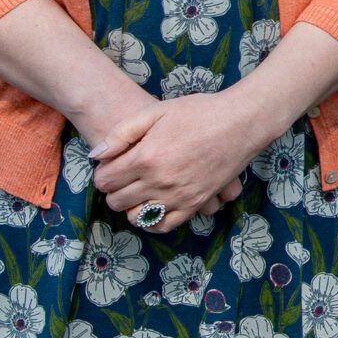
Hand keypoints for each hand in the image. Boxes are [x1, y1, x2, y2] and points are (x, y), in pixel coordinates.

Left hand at [89, 94, 265, 226]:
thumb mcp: (156, 112)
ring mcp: (178, 196)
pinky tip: (154, 206)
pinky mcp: (195, 203)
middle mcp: (159, 181)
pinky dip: (153, 220)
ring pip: (136, 216)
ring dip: (131, 205)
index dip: (104, 172)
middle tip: (126, 176)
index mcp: (145, 158)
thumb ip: (121, 133)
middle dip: (114, 189)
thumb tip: (96, 156)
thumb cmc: (199, 112)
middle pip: (116, 201)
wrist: (242, 121)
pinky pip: (164, 225)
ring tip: (140, 190)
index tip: (114, 165)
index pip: (104, 180)